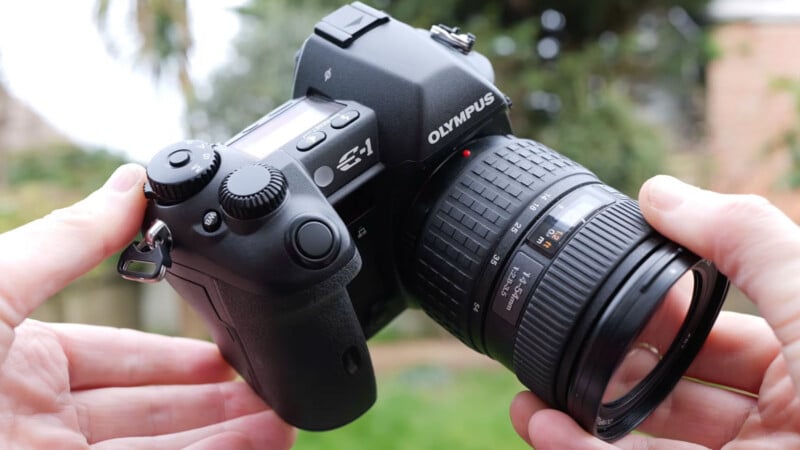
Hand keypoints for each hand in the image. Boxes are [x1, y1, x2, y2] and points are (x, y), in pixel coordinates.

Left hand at [0, 165, 294, 448]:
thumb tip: (133, 182)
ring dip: (227, 432)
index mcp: (21, 356)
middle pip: (149, 406)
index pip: (116, 355)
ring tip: (282, 420)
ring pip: (161, 447)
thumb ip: (69, 240)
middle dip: (214, 397)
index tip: (223, 354)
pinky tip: (258, 443)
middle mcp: (40, 414)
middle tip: (269, 388)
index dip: (176, 355)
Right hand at [509, 175, 799, 448]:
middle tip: (559, 336)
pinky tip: (541, 427)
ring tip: (529, 395)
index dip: (656, 297)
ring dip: (583, 413)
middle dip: (612, 359)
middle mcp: (777, 418)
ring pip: (647, 437)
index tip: (600, 274)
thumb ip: (743, 237)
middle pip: (674, 383)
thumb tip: (658, 191)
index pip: (715, 324)